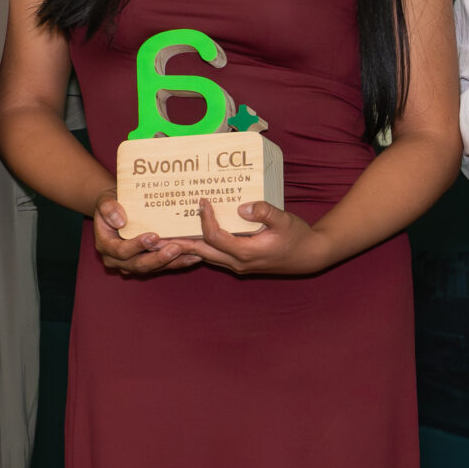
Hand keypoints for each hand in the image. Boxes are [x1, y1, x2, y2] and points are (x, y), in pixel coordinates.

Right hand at [92, 189, 205, 277]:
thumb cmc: (112, 203)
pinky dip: (178, 262)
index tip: (153, 236)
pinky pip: (163, 266)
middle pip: (139, 265)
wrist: (117, 210)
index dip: (137, 245)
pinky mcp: (147, 264)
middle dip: (159, 258)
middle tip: (176, 248)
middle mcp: (118, 260)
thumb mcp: (106, 200)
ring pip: (153, 268)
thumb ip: (109, 208)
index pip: (121, 251)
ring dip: (172, 262)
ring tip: (191, 254)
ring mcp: (133, 264)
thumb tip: (120, 221)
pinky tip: (194, 257)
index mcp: (106, 246)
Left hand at [180, 197, 332, 276]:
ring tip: (168, 237)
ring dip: (188, 247)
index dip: (205, 220)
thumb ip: (264, 212)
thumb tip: (242, 206)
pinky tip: (192, 240)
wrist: (309, 256)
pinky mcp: (240, 263)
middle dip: (180, 243)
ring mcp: (238, 266)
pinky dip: (201, 248)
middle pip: (201, 252)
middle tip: (159, 233)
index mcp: (246, 252)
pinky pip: (214, 256)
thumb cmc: (297, 237)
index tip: (202, 201)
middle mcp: (238, 263)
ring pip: (206, 257)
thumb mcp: (284, 220)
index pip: (215, 237)